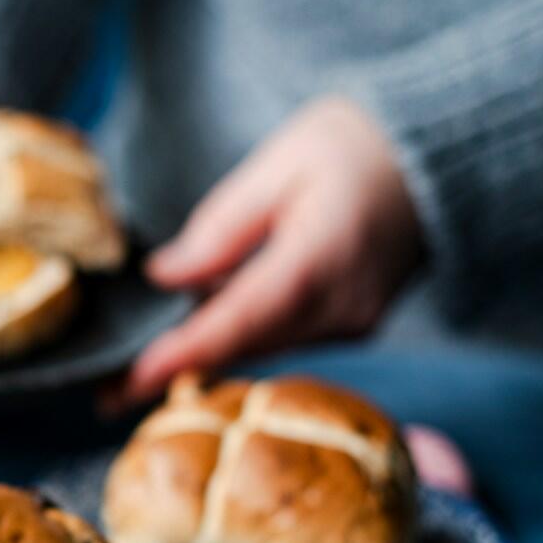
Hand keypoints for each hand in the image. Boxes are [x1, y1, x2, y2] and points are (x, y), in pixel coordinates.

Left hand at [112, 97, 423, 406]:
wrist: (439, 158)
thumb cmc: (354, 145)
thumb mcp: (278, 164)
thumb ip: (220, 229)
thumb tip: (167, 277)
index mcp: (320, 256)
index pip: (241, 318)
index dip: (184, 353)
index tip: (133, 380)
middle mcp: (342, 305)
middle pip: (245, 348)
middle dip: (174, 373)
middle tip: (102, 396)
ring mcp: (354, 322)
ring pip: (262, 350)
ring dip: (200, 363)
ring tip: (126, 380)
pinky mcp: (354, 327)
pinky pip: (283, 340)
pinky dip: (237, 342)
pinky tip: (189, 345)